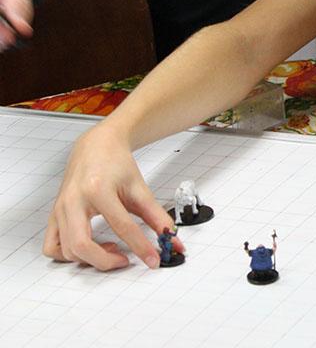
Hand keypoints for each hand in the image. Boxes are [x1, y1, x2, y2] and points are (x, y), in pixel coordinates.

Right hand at [43, 126, 183, 270]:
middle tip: (126, 260)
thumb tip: (171, 238)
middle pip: (82, 245)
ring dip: (90, 258)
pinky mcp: (54, 215)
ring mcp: (60, 209)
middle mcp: (73, 201)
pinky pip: (52, 247)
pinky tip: (89, 247)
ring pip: (67, 250)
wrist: (97, 146)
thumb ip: (157, 216)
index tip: (153, 260)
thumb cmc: (116, 163)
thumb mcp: (140, 188)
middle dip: (106, 261)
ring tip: (111, 247)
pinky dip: (69, 255)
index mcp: (98, 190)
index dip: (141, 247)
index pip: (121, 227)